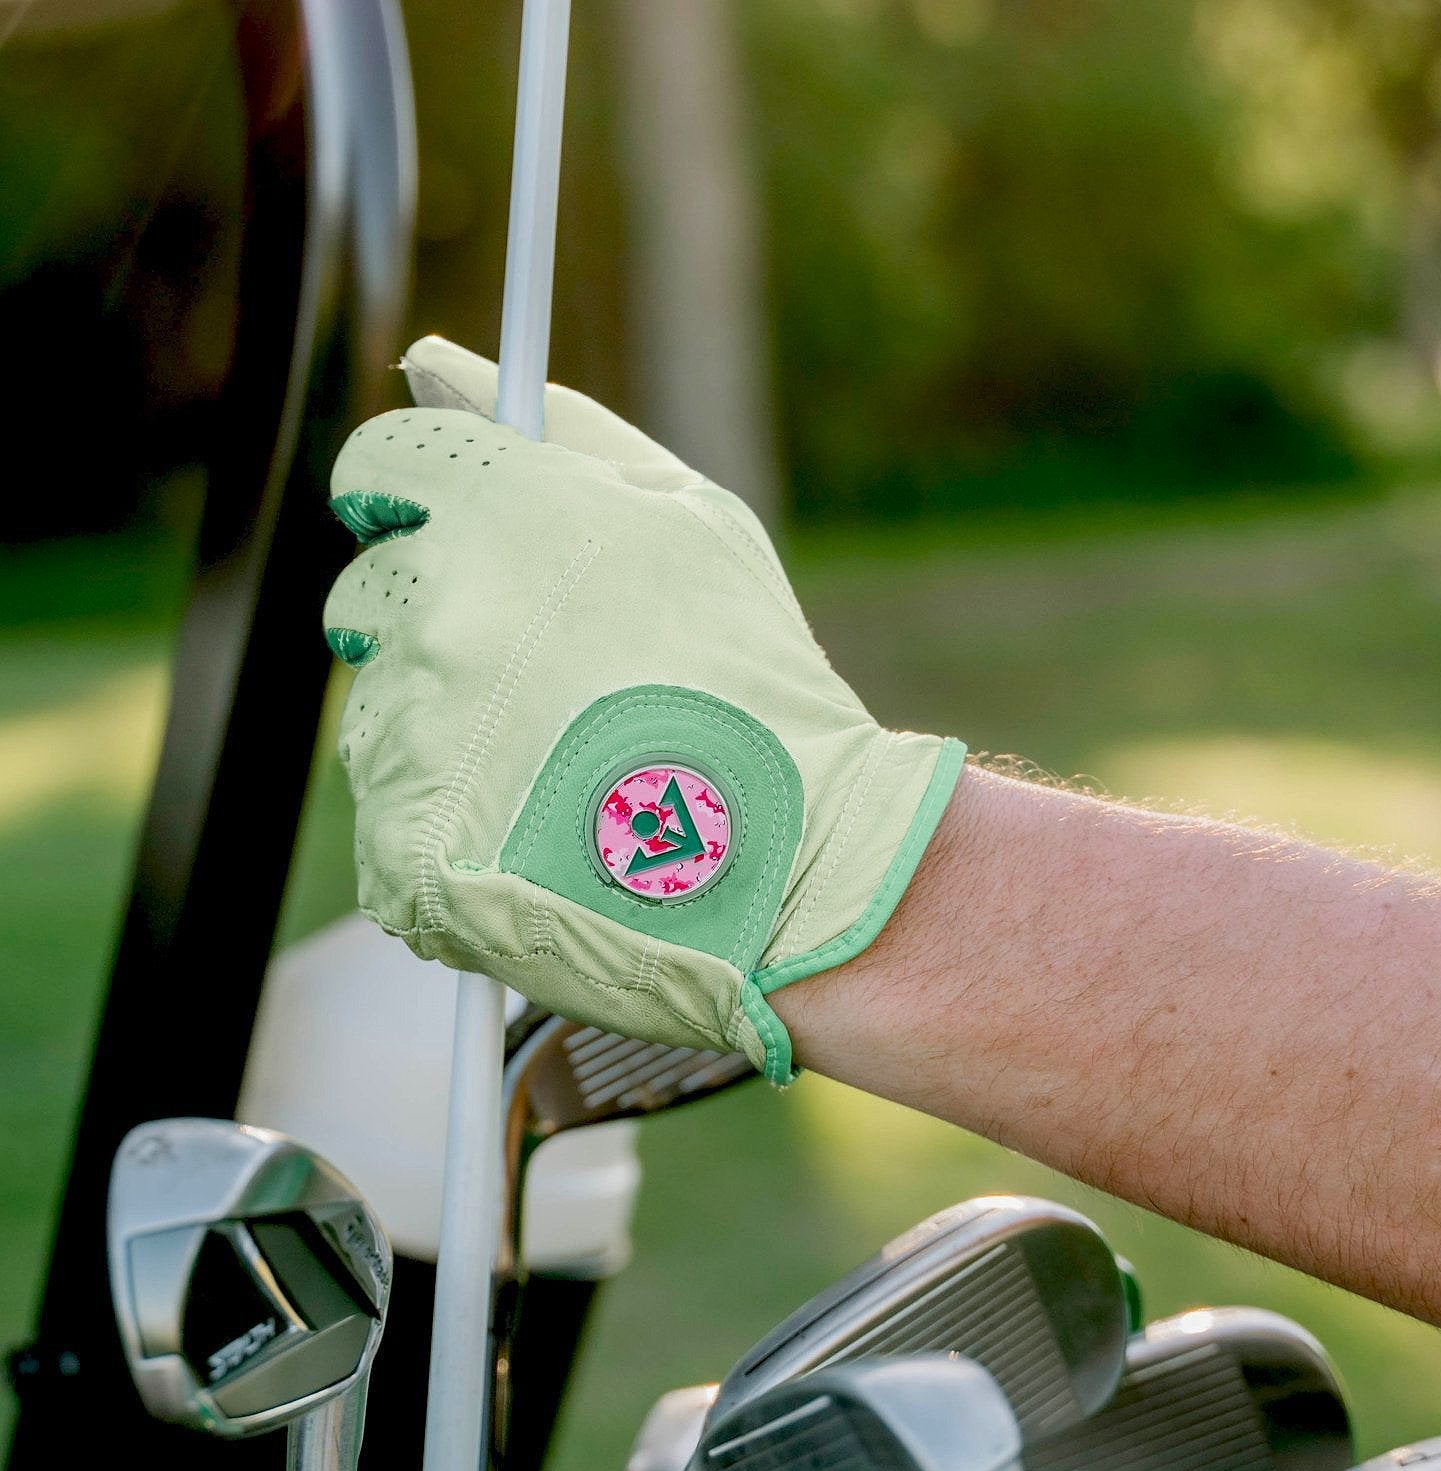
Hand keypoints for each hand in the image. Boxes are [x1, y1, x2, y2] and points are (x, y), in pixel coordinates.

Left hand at [323, 336, 962, 1081]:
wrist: (783, 851)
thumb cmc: (747, 670)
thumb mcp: (688, 514)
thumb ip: (562, 425)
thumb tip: (438, 361)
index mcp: (502, 512)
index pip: (380, 464)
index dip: (403, 494)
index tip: (423, 522)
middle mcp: (439, 611)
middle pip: (369, 592)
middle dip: (432, 615)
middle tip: (531, 669)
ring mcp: (415, 732)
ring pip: (384, 705)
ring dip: (446, 722)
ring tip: (558, 759)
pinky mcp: (402, 838)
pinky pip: (394, 808)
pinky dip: (451, 817)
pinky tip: (538, 825)